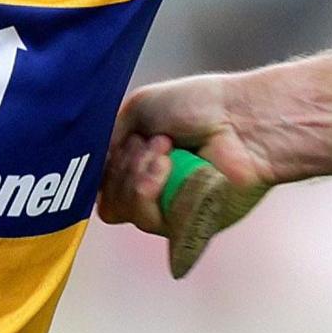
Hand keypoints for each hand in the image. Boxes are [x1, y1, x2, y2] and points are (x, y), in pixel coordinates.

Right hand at [97, 73, 271, 234]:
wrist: (238, 118)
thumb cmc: (199, 106)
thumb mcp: (139, 108)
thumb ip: (107, 138)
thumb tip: (93, 167)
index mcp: (142, 163)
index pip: (102, 181)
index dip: (106, 162)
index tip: (128, 137)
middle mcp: (152, 190)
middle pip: (107, 198)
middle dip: (123, 164)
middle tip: (154, 140)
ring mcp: (167, 209)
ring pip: (121, 210)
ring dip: (136, 174)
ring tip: (165, 149)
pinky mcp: (184, 226)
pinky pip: (145, 219)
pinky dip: (148, 188)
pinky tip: (169, 164)